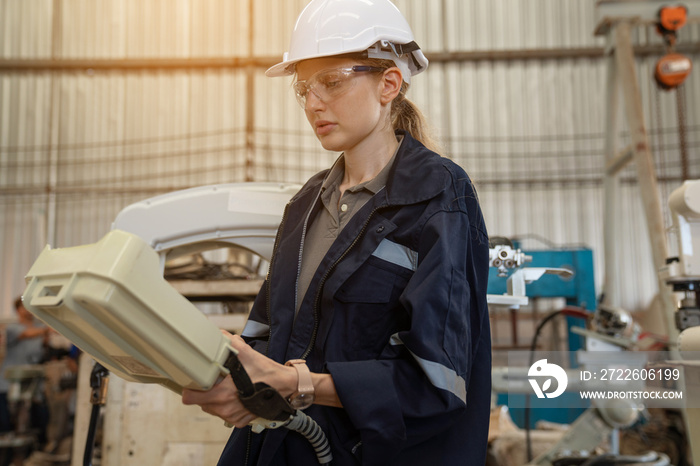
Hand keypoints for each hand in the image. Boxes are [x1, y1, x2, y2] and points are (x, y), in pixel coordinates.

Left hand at [181, 332, 295, 427]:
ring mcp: (232, 416)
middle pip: (201, 403)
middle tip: (215, 382)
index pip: (190, 398)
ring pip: (212, 409)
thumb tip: (217, 334)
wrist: (284, 386)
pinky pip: (225, 415)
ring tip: (228, 388)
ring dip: (215, 400)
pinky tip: (237, 395)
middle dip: (204, 393)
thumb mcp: (245, 353)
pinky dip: (228, 406)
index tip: (193, 383)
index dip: (189, 389)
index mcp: (221, 393)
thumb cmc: (265, 372)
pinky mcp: (239, 421)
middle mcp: (225, 408)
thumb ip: (228, 342)